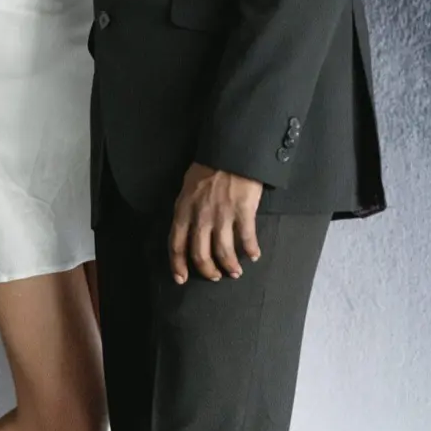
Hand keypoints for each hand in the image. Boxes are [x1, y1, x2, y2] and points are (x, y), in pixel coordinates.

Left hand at [168, 164, 262, 285]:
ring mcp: (222, 215)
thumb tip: (187, 230)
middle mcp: (201, 216)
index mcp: (183, 209)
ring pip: (223, 251)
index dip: (178, 264)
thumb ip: (186, 210)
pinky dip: (250, 249)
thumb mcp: (187, 188)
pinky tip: (254, 255)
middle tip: (215, 276)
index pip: (176, 244)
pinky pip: (246, 238)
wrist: (230, 152)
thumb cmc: (208, 168)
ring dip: (229, 265)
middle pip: (200, 253)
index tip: (181, 278)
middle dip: (207, 270)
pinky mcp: (243, 211)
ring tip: (235, 272)